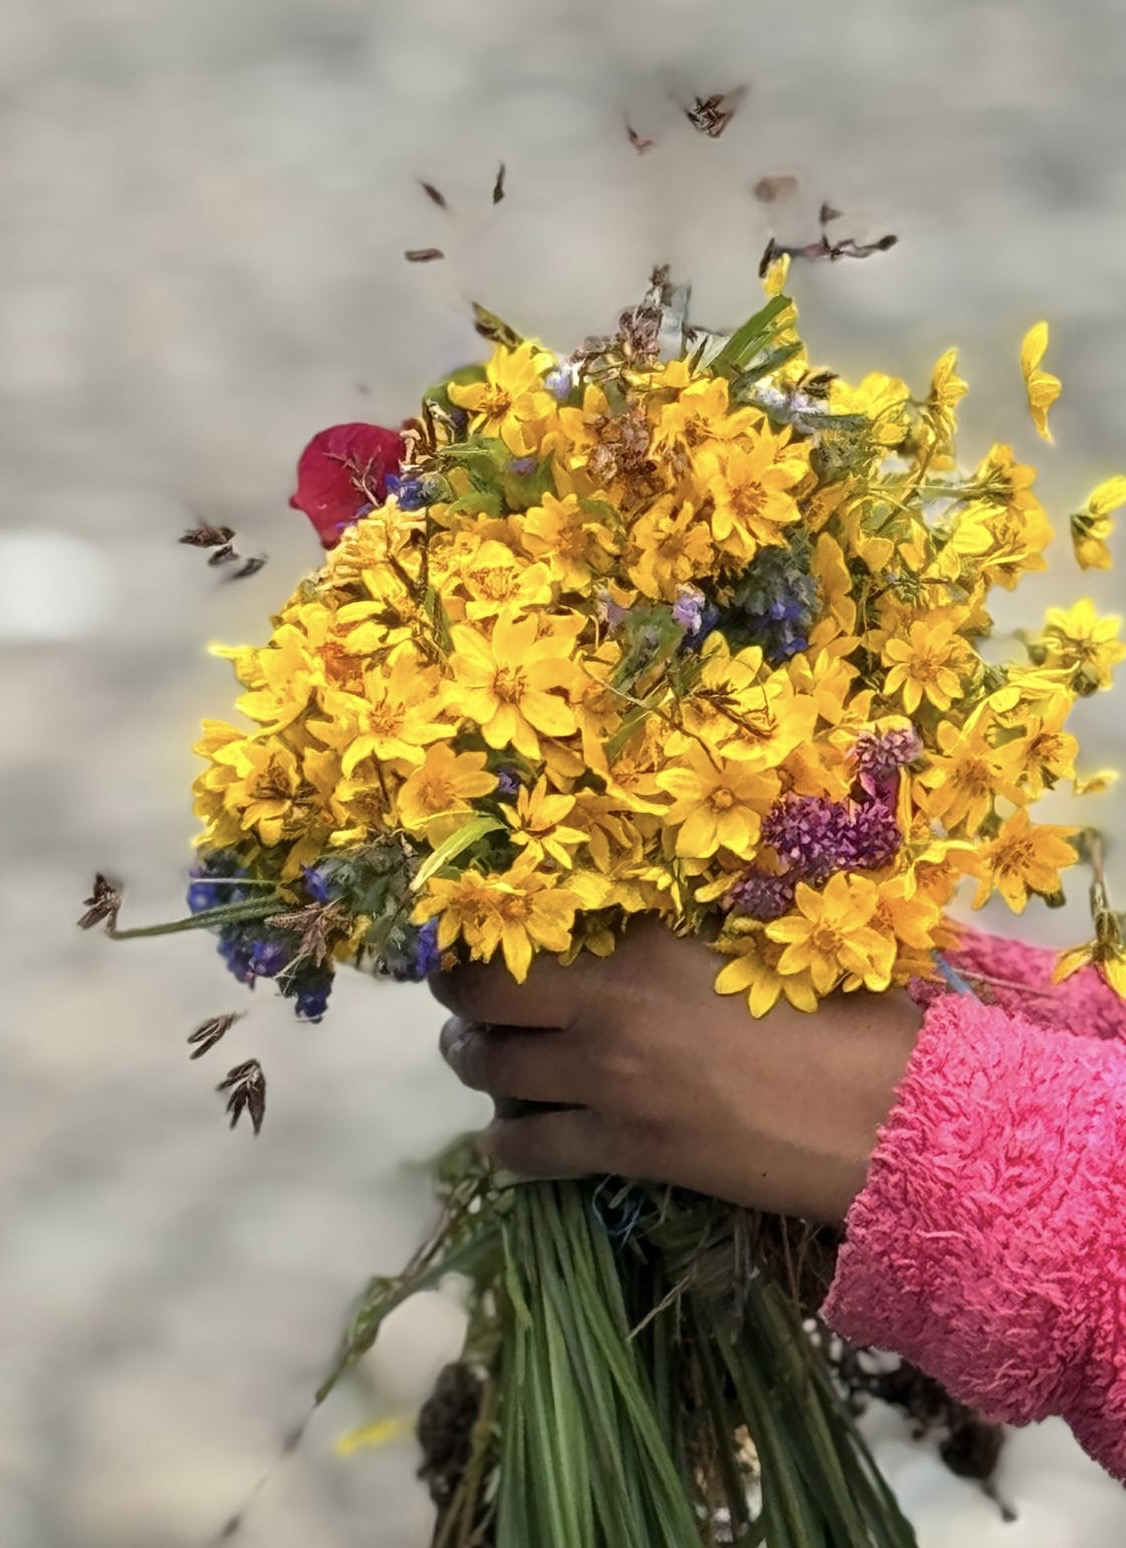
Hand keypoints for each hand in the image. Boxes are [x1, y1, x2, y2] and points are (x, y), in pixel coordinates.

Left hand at [429, 918, 921, 1223]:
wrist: (883, 1120)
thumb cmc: (844, 1019)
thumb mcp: (758, 946)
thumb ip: (681, 937)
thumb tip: (635, 930)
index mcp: (645, 940)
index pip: (531, 921)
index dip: (487, 926)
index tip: (474, 929)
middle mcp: (609, 1003)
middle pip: (483, 994)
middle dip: (459, 994)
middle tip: (462, 996)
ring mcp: (608, 1081)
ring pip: (492, 1069)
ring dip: (473, 1062)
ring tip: (478, 1059)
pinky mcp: (623, 1150)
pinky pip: (528, 1149)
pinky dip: (505, 1143)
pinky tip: (506, 1139)